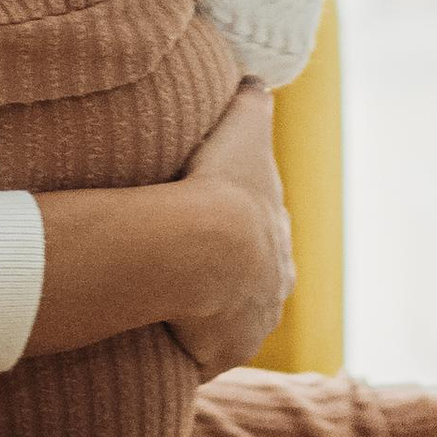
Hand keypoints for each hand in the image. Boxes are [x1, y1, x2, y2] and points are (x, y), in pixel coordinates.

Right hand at [163, 83, 294, 378]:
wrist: (205, 249)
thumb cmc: (224, 187)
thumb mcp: (244, 131)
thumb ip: (253, 104)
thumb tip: (257, 80)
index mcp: (277, 247)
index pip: (263, 242)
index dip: (240, 233)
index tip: (216, 228)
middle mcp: (270, 294)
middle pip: (250, 289)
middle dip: (229, 283)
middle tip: (190, 272)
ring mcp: (245, 330)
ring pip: (225, 325)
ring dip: (204, 319)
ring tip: (168, 306)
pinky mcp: (216, 356)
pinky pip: (196, 354)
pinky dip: (182, 346)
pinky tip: (159, 335)